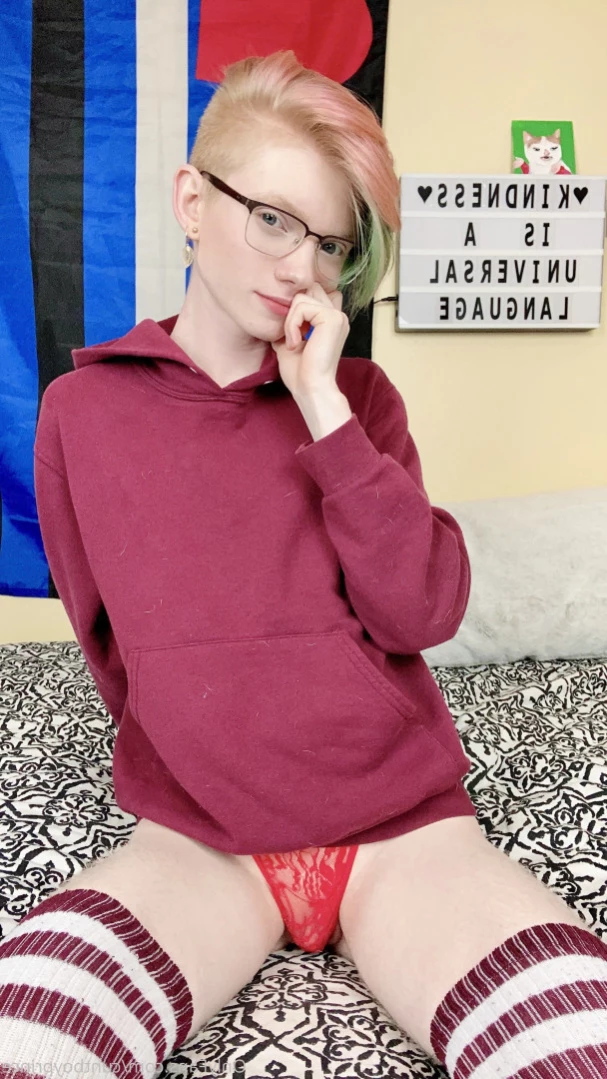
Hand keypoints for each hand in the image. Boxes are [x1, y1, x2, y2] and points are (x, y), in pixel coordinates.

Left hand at [273, 282, 349, 398]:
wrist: (310, 388)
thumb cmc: (300, 372)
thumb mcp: (289, 341)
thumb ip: (288, 323)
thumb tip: (276, 310)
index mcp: (330, 321)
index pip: (311, 294)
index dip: (297, 309)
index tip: (293, 334)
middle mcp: (337, 316)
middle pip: (306, 290)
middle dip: (293, 310)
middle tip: (292, 336)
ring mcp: (337, 316)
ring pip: (301, 297)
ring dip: (290, 321)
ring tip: (294, 342)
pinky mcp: (332, 318)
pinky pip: (302, 307)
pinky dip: (292, 325)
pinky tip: (296, 343)